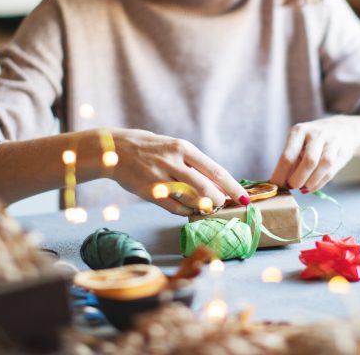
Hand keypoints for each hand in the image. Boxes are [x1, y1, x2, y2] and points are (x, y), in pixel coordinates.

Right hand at [113, 129, 248, 215]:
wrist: (114, 150)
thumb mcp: (173, 147)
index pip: (216, 171)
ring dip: (204, 207)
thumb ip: (193, 164)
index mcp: (183, 148)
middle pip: (206, 188)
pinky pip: (175, 208)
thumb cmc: (149, 148)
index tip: (245, 198)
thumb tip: (218, 183)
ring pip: (192, 199)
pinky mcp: (150, 192)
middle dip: (220, 200)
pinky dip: (187, 212)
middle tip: (224, 205)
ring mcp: (161, 178)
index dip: (233, 187)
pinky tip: (190, 210)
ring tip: (207, 207)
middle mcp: (174, 162)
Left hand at [269, 116, 356, 192]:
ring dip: (311, 182)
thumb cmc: (313, 140)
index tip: (276, 186)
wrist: (343, 128)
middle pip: (308, 161)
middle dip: (298, 179)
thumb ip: (291, 161)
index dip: (281, 174)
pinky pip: (331, 171)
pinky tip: (312, 187)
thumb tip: (280, 183)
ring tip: (303, 189)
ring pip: (323, 165)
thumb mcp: (299, 142)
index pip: (288, 155)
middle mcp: (316, 134)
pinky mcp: (342, 152)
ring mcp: (331, 142)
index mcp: (299, 131)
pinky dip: (319, 183)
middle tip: (291, 187)